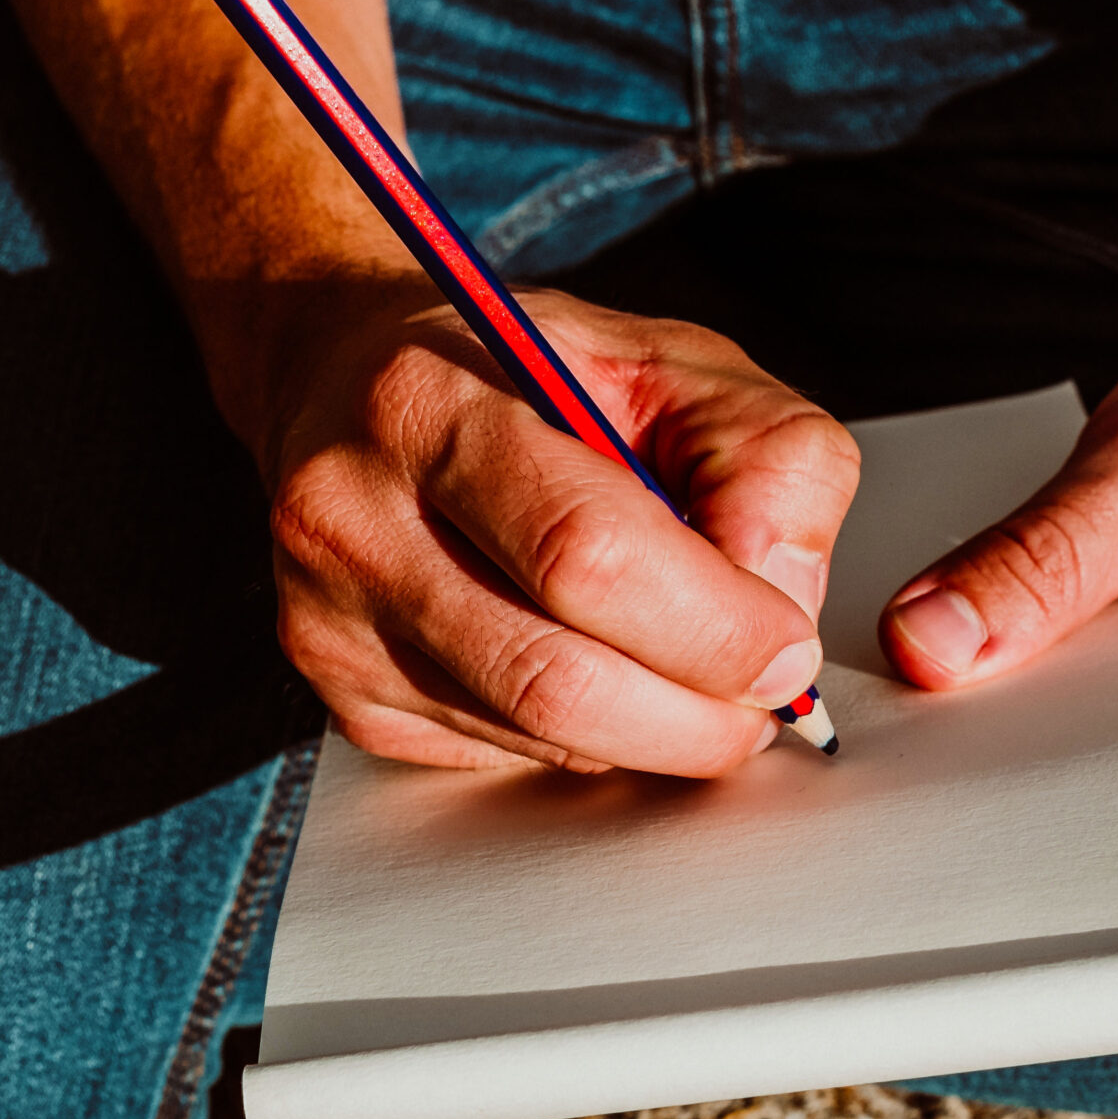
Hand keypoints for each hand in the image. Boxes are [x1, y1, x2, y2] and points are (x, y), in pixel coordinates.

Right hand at [265, 284, 860, 775]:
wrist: (346, 381)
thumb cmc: (526, 370)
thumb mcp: (674, 362)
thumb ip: (766, 459)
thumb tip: (781, 606)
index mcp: (431, 401)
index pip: (586, 554)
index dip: (713, 626)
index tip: (786, 647)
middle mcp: (351, 516)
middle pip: (554, 679)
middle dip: (696, 714)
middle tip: (761, 698)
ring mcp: (331, 620)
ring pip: (536, 735)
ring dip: (650, 731)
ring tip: (690, 673)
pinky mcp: (341, 694)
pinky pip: (501, 756)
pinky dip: (583, 735)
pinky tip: (591, 663)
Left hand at [878, 303, 1117, 782]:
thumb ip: (1041, 561)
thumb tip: (930, 645)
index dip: (1015, 753)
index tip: (925, 710)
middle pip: (1099, 772)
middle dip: (1005, 723)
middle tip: (919, 668)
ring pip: (1079, 733)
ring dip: (1012, 684)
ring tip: (958, 631)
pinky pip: (1082, 690)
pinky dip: (1031, 653)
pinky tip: (994, 617)